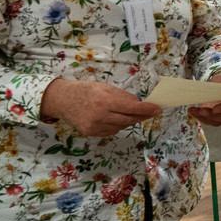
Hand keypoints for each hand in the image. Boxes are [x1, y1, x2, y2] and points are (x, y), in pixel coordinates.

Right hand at [40, 79, 161, 136]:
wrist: (61, 100)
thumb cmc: (84, 90)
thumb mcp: (104, 87)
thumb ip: (122, 96)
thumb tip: (139, 104)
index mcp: (104, 101)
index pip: (132, 108)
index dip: (147, 110)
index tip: (158, 109)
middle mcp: (100, 116)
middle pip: (129, 119)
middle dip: (142, 116)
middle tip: (151, 112)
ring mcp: (95, 127)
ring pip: (122, 126)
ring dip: (129, 120)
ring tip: (128, 112)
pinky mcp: (91, 134)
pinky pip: (112, 131)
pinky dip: (117, 125)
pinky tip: (113, 118)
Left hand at [188, 75, 220, 125]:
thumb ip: (219, 88)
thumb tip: (207, 92)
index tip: (214, 109)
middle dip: (210, 115)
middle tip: (201, 111)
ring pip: (215, 121)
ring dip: (203, 117)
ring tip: (193, 111)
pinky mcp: (217, 118)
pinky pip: (210, 121)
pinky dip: (201, 118)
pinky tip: (194, 113)